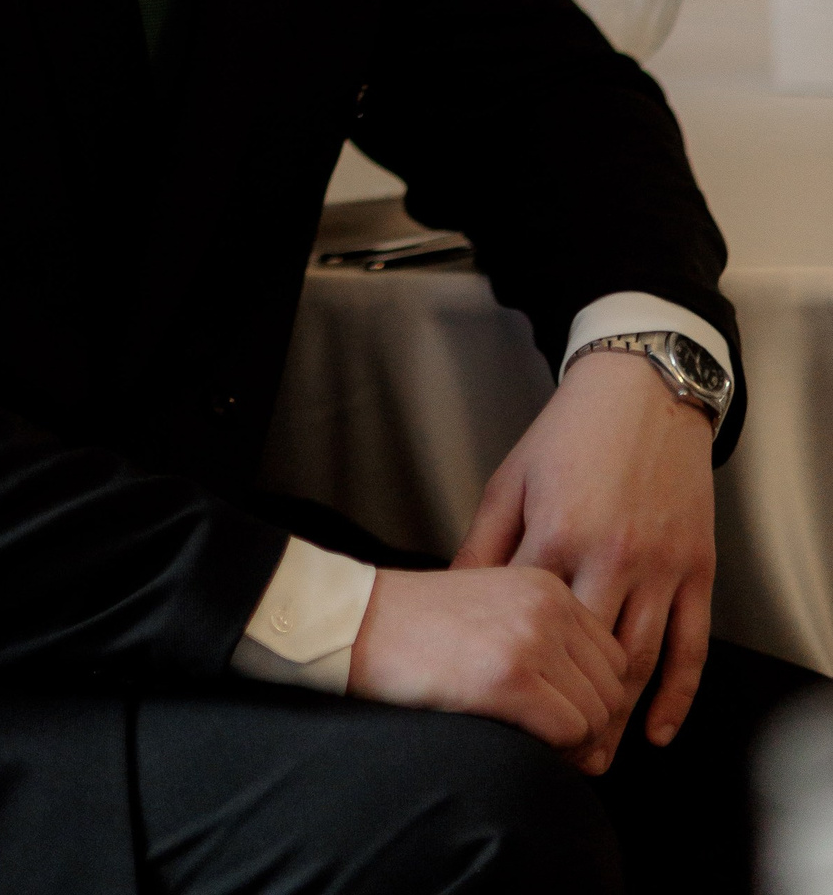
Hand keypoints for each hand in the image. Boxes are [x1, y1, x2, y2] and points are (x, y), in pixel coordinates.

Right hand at [348, 564, 626, 751]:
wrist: (358, 623)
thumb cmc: (418, 626)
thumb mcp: (492, 607)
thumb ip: (545, 638)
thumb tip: (594, 712)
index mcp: (545, 582)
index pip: (612, 656)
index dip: (595, 697)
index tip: (564, 719)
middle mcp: (548, 604)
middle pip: (613, 689)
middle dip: (591, 727)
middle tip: (553, 745)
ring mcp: (531, 639)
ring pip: (597, 716)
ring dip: (573, 744)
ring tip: (534, 744)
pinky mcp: (510, 678)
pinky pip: (569, 733)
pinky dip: (555, 752)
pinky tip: (521, 744)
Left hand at [453, 349, 716, 770]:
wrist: (641, 391)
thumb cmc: (567, 435)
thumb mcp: (509, 481)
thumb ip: (482, 544)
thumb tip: (449, 595)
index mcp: (557, 533)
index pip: (533, 628)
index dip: (517, 675)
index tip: (500, 710)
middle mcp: (613, 556)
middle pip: (590, 661)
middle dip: (571, 714)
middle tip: (553, 756)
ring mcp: (660, 566)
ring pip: (641, 663)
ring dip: (619, 716)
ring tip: (595, 753)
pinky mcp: (697, 569)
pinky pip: (691, 647)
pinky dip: (676, 697)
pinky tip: (656, 731)